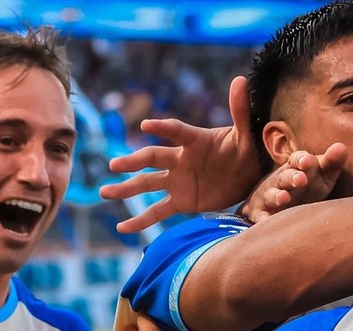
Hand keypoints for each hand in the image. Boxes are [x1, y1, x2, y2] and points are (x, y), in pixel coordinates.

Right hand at [104, 76, 258, 232]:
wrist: (247, 176)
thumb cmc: (245, 151)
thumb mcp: (245, 134)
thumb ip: (240, 110)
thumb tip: (241, 80)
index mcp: (195, 141)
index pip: (177, 131)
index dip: (164, 127)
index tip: (147, 125)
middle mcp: (180, 159)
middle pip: (152, 158)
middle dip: (133, 161)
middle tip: (114, 164)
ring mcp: (178, 181)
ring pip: (147, 184)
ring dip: (126, 188)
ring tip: (104, 192)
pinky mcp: (182, 201)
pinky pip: (158, 211)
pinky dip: (141, 221)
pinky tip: (122, 228)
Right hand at [242, 144, 347, 222]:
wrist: (273, 204)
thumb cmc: (306, 187)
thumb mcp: (321, 175)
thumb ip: (332, 162)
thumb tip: (341, 147)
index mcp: (295, 168)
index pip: (297, 160)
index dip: (301, 160)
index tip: (308, 162)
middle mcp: (280, 181)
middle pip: (284, 177)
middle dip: (292, 177)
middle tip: (301, 179)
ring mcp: (270, 198)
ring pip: (271, 196)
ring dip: (276, 196)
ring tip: (284, 198)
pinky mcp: (262, 216)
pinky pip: (261, 219)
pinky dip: (262, 221)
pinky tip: (265, 224)